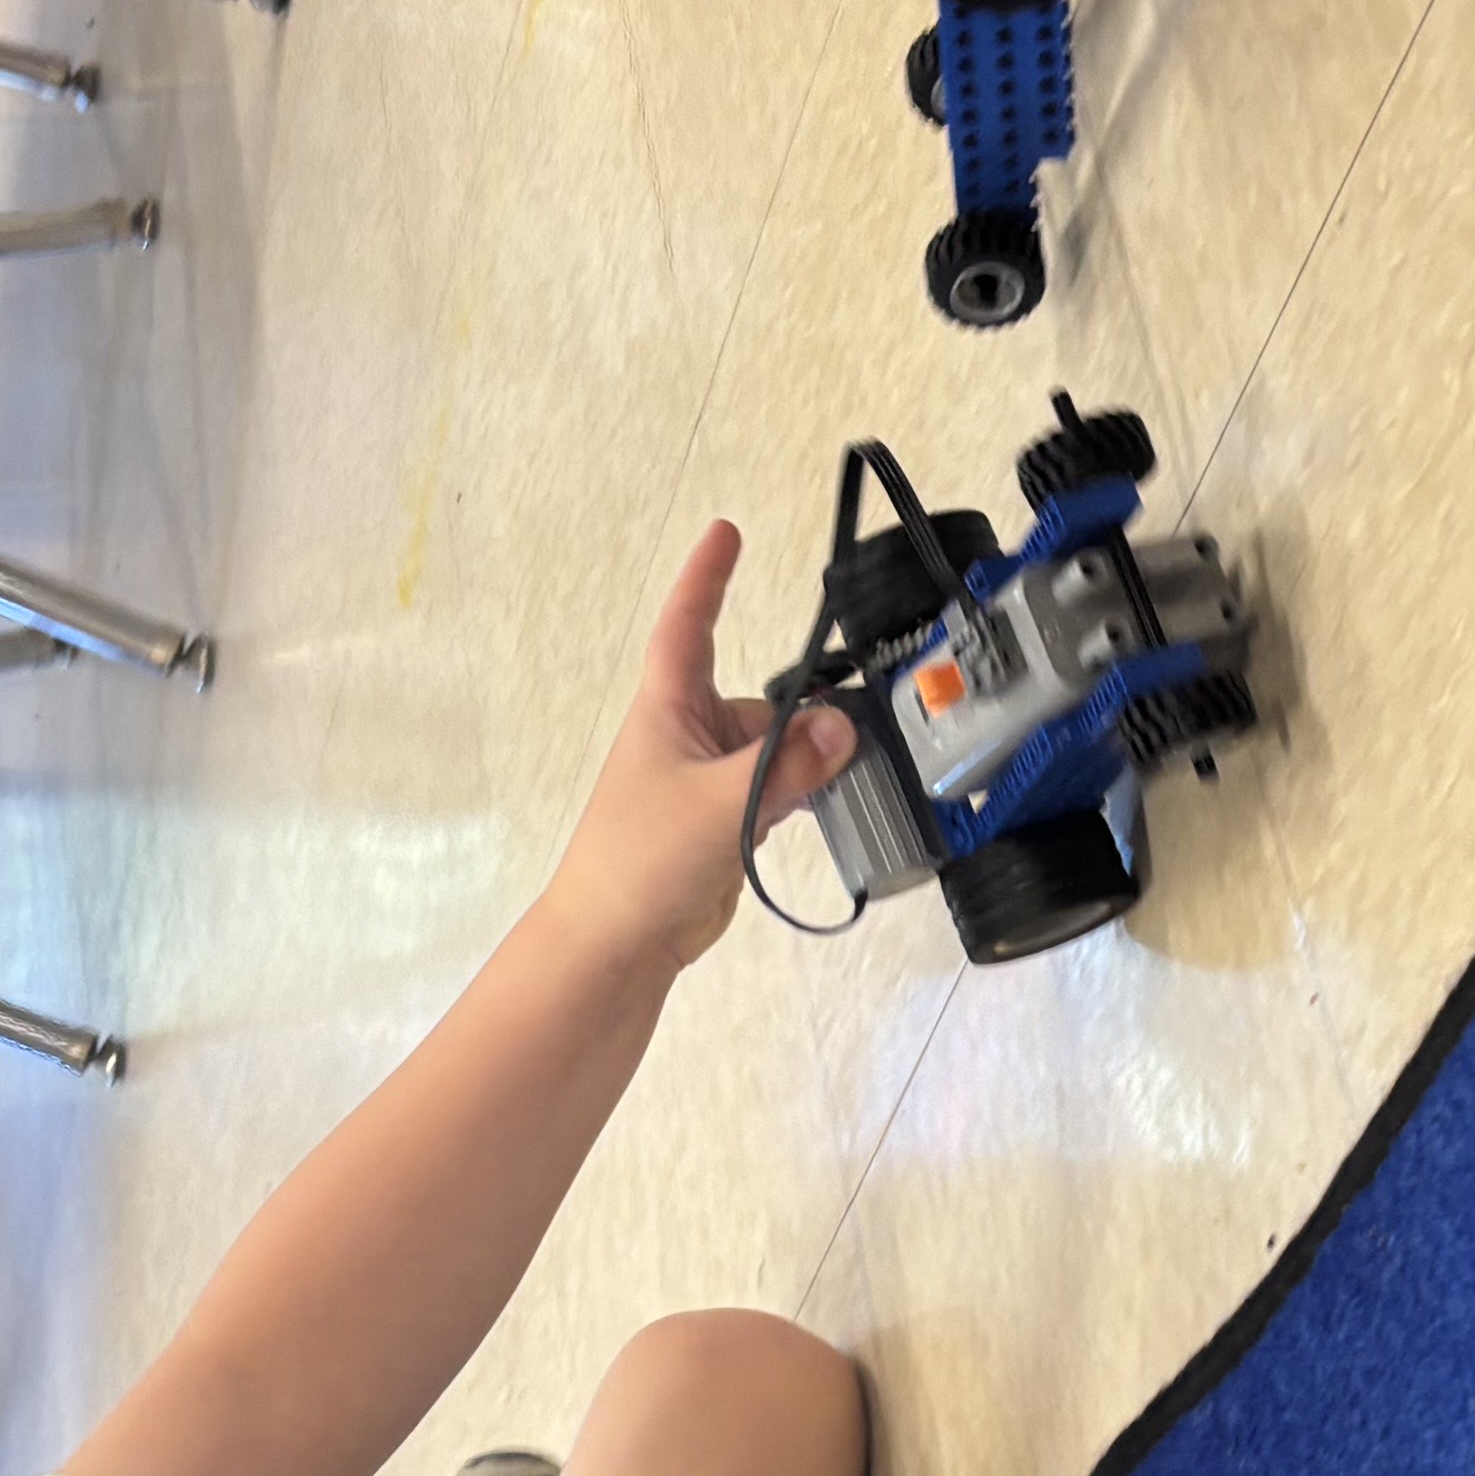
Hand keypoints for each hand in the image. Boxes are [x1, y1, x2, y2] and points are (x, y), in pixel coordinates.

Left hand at [545, 519, 852, 979]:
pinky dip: (805, 794)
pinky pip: (777, 791)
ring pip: (776, 750)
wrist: (616, 943)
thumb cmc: (641, 860)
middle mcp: (689, 736)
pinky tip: (831, 806)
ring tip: (850, 777)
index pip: (687, 626)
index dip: (706, 578)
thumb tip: (842, 728)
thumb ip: (787, 765)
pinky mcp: (725, 825)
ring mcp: (708, 782)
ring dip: (809, 761)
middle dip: (803, 711)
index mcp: (668, 710)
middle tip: (857, 728)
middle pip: (761, 700)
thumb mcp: (722, 804)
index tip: (726, 532)